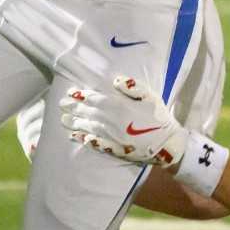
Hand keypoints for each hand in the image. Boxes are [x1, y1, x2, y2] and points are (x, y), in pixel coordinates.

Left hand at [59, 76, 188, 166]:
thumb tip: (115, 80)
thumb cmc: (159, 116)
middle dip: (74, 108)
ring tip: (63, 120)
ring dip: (75, 123)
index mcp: (119, 106)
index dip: (82, 95)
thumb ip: (133, 87)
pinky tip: (76, 137)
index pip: (95, 99)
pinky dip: (85, 139)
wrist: (168, 144)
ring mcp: (112, 137)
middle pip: (89, 113)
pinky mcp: (115, 149)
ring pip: (89, 127)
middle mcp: (112, 121)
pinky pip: (96, 143)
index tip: (71, 92)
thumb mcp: (151, 96)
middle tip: (61, 104)